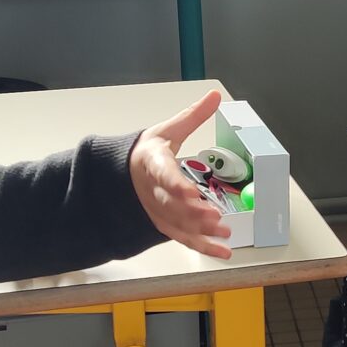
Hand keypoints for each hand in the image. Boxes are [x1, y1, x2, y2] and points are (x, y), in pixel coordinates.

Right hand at [128, 89, 232, 258]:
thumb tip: (215, 95)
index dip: (175, 185)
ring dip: (200, 231)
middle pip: (171, 204)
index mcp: (152, 161)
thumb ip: (194, 115)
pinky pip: (183, 237)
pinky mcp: (163, 222)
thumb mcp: (169, 129)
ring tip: (222, 232)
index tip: (190, 192)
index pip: (163, 173)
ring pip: (177, 223)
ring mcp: (156, 208)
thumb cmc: (149, 151)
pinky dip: (203, 246)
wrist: (124, 172)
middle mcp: (152, 188)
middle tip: (214, 216)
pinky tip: (222, 251)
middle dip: (193, 213)